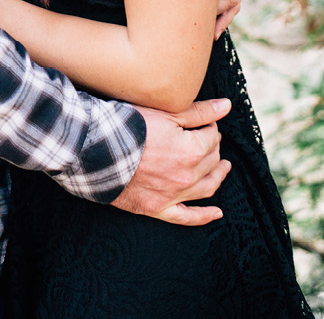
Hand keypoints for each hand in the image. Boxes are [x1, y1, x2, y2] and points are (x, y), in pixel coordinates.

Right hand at [112, 98, 231, 224]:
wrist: (96, 148)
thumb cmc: (130, 125)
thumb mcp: (167, 112)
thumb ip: (200, 111)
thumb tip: (227, 105)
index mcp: (192, 150)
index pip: (212, 137)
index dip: (209, 127)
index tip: (202, 122)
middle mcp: (188, 176)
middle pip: (211, 161)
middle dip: (213, 147)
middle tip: (208, 138)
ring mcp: (173, 195)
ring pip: (207, 187)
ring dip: (218, 176)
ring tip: (223, 168)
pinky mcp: (157, 208)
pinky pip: (187, 217)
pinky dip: (204, 216)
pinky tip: (216, 213)